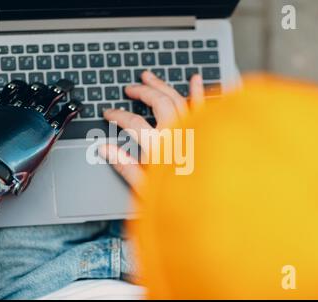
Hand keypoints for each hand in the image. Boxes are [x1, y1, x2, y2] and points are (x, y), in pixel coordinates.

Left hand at [0, 80, 79, 193]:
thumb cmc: (11, 173)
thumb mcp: (36, 163)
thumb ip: (41, 148)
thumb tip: (41, 143)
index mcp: (47, 132)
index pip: (66, 113)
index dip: (74, 106)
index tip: (76, 104)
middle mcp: (34, 118)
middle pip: (53, 95)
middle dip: (62, 88)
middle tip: (66, 85)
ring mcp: (16, 110)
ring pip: (34, 90)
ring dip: (41, 87)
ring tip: (43, 86)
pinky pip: (10, 90)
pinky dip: (17, 86)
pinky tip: (20, 85)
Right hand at [98, 71, 204, 193]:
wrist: (213, 207)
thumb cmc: (181, 201)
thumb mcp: (145, 188)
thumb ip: (124, 166)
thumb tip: (104, 150)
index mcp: (160, 148)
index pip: (133, 124)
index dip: (118, 116)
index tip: (109, 114)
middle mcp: (178, 134)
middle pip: (158, 103)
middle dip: (142, 92)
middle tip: (130, 89)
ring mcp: (194, 131)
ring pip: (178, 99)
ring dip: (163, 85)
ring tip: (150, 77)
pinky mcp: (208, 133)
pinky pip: (203, 107)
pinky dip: (199, 92)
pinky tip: (195, 79)